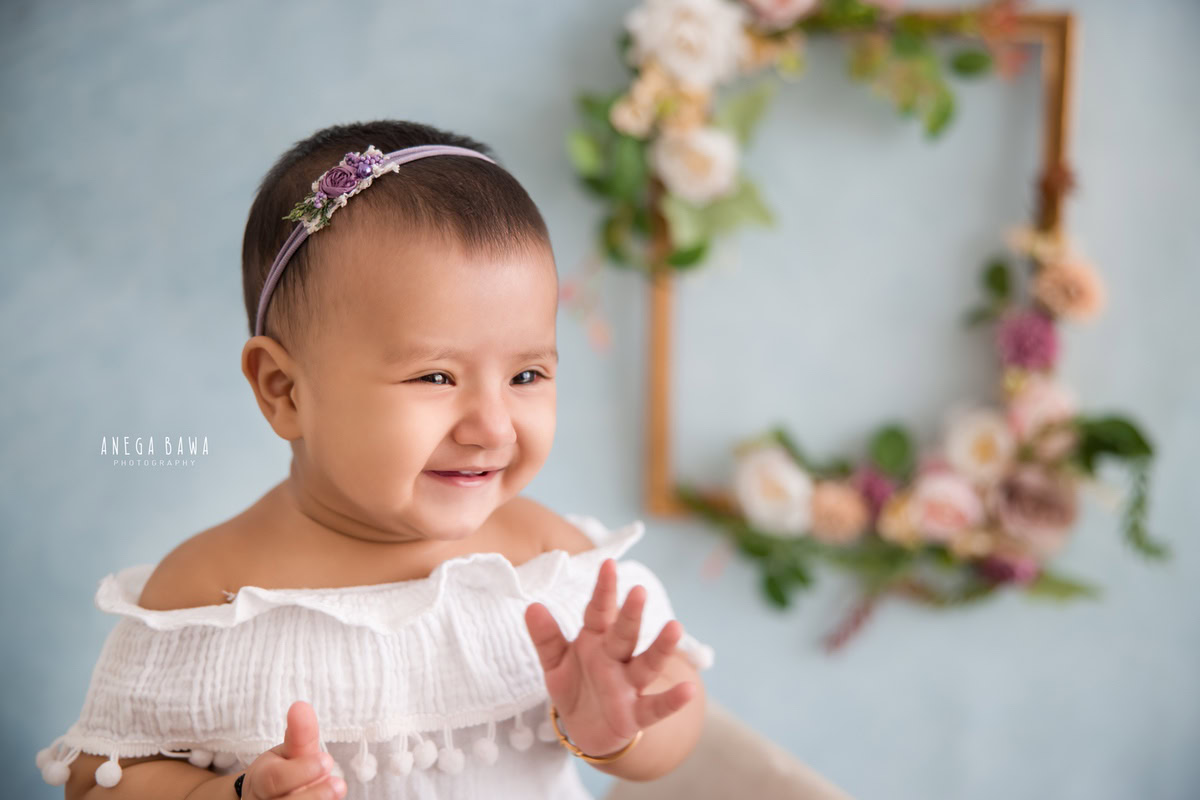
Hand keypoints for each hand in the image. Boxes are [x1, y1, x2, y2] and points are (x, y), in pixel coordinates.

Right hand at [242, 700, 346, 799]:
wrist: (262, 799)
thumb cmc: (282, 771)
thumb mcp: (288, 752)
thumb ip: (299, 734)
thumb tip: (301, 705)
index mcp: (261, 781)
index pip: (274, 779)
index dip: (300, 772)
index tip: (326, 760)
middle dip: (312, 795)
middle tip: (338, 785)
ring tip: (338, 791)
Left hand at [523, 558, 696, 757]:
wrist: (587, 730)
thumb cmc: (576, 685)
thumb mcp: (555, 662)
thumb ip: (546, 637)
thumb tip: (532, 606)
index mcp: (596, 640)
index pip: (599, 612)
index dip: (603, 590)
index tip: (608, 564)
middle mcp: (616, 659)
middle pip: (624, 634)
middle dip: (631, 614)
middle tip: (639, 590)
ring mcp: (629, 685)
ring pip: (646, 664)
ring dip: (660, 648)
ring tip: (674, 627)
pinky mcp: (636, 714)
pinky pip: (656, 707)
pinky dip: (672, 700)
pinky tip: (688, 690)